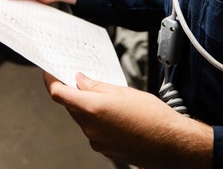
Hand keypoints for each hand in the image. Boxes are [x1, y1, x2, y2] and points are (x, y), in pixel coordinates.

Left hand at [43, 72, 212, 168]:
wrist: (172, 145)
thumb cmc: (154, 118)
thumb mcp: (124, 91)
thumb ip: (97, 86)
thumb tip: (81, 81)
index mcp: (92, 109)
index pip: (59, 94)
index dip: (51, 81)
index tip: (49, 73)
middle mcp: (90, 128)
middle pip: (71, 106)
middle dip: (74, 93)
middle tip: (83, 80)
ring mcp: (97, 141)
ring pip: (83, 119)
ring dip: (88, 107)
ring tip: (110, 99)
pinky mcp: (105, 150)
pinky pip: (93, 130)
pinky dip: (98, 120)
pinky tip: (115, 115)